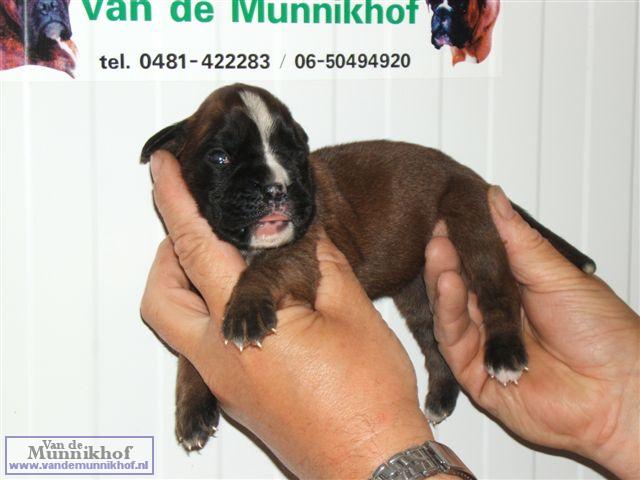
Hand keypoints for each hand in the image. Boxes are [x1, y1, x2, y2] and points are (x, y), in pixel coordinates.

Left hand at [141, 150, 437, 478]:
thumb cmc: (369, 396)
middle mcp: (221, 359)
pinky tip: (254, 307)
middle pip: (161, 296)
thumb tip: (303, 230)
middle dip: (169, 254)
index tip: (163, 170)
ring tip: (228, 264)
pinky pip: (203, 349)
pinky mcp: (237, 399)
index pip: (195, 247)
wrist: (374, 464)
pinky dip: (212, 316)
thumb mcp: (353, 310)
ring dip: (188, 287)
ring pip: (177, 327)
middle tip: (199, 229)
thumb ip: (320, 262)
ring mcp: (226, 384)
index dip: (175, 201)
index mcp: (245, 327)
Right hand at [424, 186, 638, 478]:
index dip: (460, 241)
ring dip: (441, 281)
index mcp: (514, 292)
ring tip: (438, 253)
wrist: (619, 390)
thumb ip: (517, 239)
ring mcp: (482, 347)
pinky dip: (447, 313)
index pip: (476, 263)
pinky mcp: (473, 376)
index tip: (446, 217)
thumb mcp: (556, 274)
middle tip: (437, 234)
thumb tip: (493, 196)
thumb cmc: (602, 332)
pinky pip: (452, 342)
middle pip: (458, 286)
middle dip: (446, 258)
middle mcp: (494, 318)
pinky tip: (446, 286)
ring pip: (450, 311)